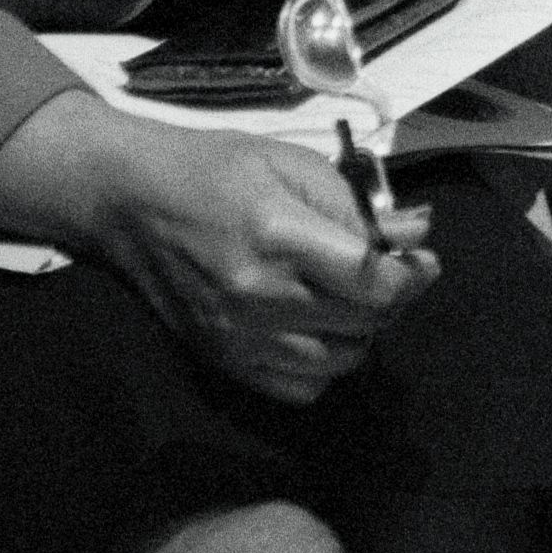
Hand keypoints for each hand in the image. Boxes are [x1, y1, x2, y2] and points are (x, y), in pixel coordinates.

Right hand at [0, 90, 435, 403]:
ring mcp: (239, 336)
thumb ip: (358, 206)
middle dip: (394, 297)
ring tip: (353, 298)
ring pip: (341, 360)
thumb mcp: (293, 164)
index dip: (411, 275)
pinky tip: (319, 328)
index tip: (422, 260)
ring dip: (363, 331)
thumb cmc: (215, 170)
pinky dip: (325, 364)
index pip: (373, 281)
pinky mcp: (223, 361)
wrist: (129, 202)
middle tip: (391, 272)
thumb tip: (416, 235)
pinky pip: (302, 388)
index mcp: (278, 236)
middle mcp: (258, 296)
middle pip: (364, 322)